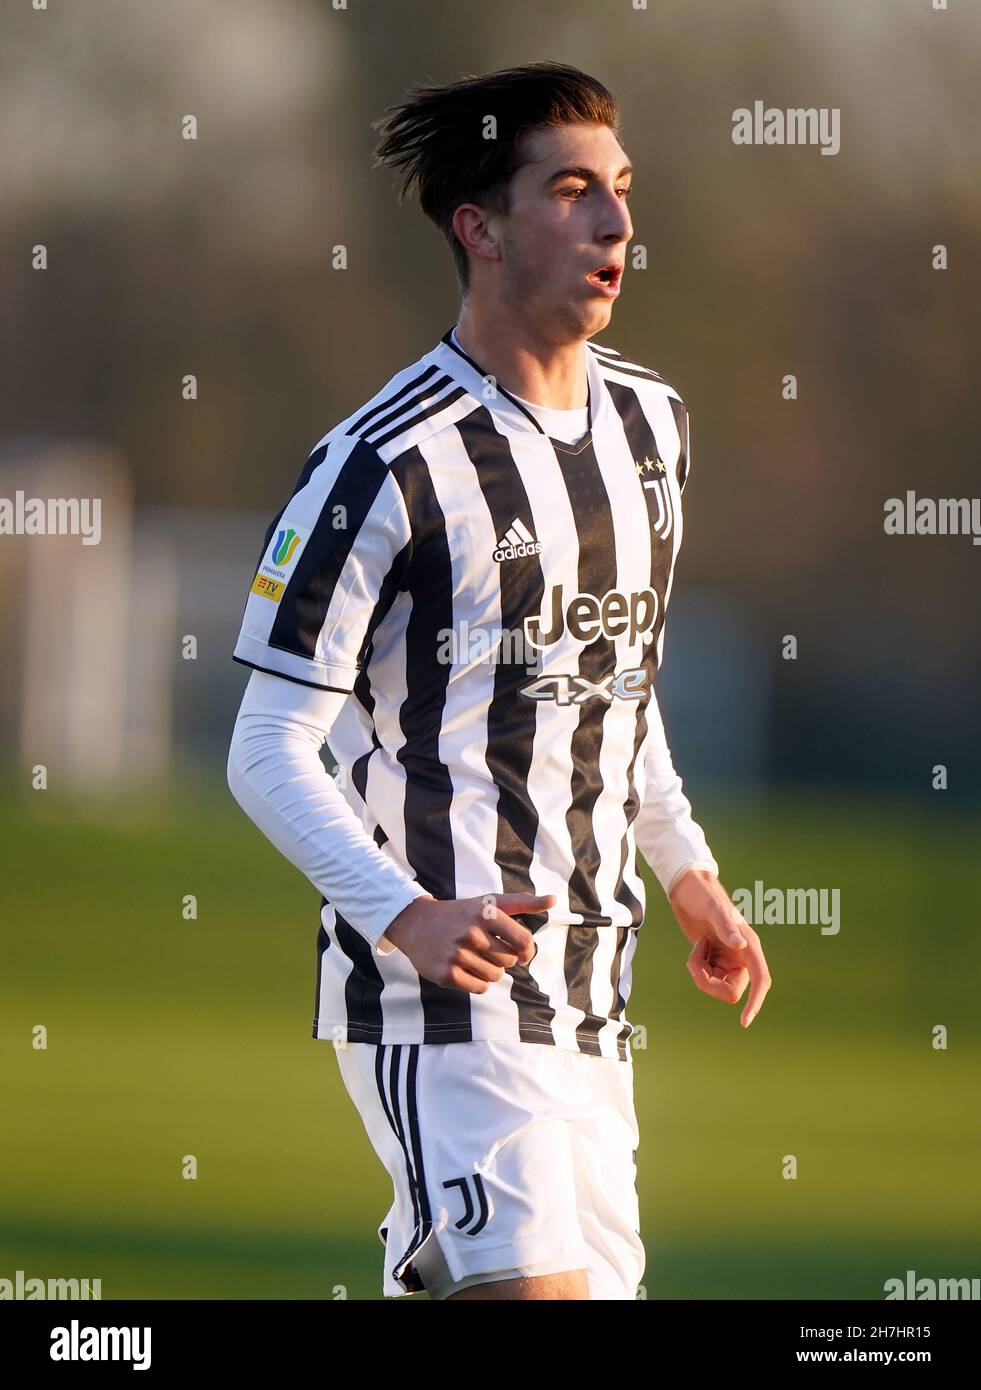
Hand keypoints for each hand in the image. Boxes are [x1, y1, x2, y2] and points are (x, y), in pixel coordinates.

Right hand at [383, 892, 554, 993]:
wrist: (416, 923)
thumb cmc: (461, 913)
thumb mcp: (489, 902)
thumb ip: (524, 902)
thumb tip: (554, 899)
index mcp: (486, 913)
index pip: (524, 942)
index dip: (526, 951)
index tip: (520, 951)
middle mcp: (472, 932)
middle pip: (509, 962)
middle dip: (502, 959)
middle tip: (485, 949)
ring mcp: (458, 954)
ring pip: (495, 977)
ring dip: (489, 971)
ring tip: (474, 958)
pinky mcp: (447, 973)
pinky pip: (480, 988)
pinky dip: (477, 982)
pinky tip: (465, 968)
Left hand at [668, 869, 771, 1026]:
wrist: (687, 888)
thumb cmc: (703, 895)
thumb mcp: (713, 909)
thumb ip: (727, 928)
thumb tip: (742, 946)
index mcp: (749, 947)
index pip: (761, 980)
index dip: (756, 1003)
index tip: (744, 1021)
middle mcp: (742, 956)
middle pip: (732, 991)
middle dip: (710, 983)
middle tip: (695, 963)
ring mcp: (728, 959)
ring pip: (717, 986)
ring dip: (701, 974)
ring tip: (695, 951)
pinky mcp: (714, 960)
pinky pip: (707, 978)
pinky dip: (697, 969)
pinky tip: (696, 950)